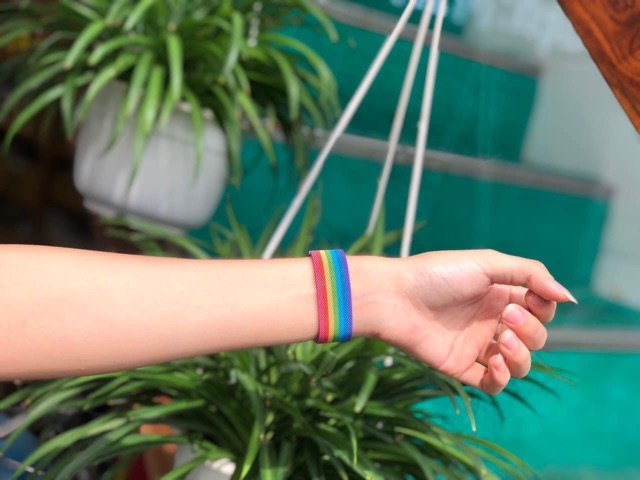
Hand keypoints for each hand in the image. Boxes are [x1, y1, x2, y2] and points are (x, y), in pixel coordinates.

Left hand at [360, 250, 575, 394]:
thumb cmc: (437, 275)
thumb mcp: (487, 263)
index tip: (534, 298)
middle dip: (531, 329)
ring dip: (522, 355)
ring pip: (520, 363)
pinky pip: (493, 383)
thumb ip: (530, 274)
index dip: (545, 307)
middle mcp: (491, 320)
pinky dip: (503, 377)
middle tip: (506, 317)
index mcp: (500, 294)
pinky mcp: (461, 366)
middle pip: (536, 337)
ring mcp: (477, 345)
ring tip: (503, 340)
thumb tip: (566, 297)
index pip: (541, 309)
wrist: (395, 298)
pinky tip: (495, 362)